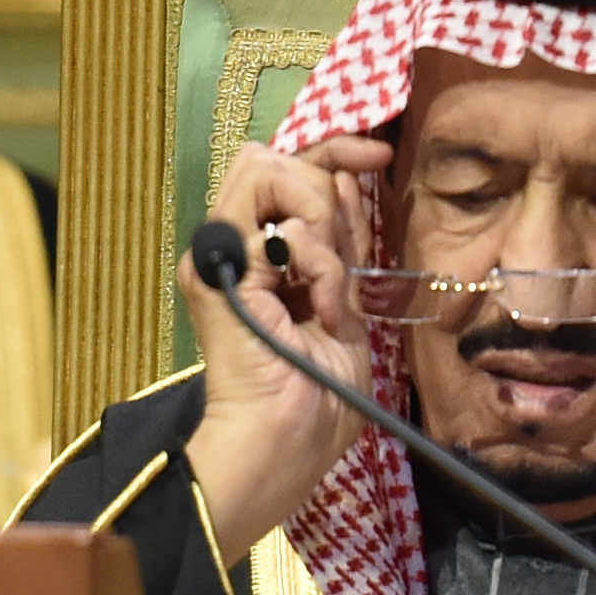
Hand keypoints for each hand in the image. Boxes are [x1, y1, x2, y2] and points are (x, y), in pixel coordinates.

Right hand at [176, 135, 394, 557]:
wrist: (284, 445)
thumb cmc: (318, 401)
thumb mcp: (343, 303)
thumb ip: (338, 244)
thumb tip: (345, 177)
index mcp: (261, 257)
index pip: (289, 170)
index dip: (334, 149)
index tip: (379, 155)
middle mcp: (232, 249)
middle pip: (275, 158)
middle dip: (326, 190)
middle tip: (339, 265)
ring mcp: (218, 258)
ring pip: (267, 170)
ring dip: (319, 221)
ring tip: (326, 290)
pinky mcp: (216, 273)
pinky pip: (279, 226)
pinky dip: (318, 262)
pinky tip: (319, 311)